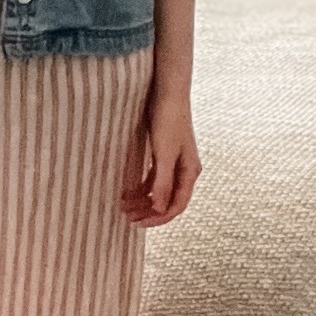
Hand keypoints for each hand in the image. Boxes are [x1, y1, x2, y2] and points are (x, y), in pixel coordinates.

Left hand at [120, 81, 200, 226]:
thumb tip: (160, 208)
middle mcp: (185, 170)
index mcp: (190, 172)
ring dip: (144, 200)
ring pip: (160, 190)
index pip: (176, 205)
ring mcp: (175, 162)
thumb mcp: (164, 154)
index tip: (139, 224)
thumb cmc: (169, 119)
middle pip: (168, 200)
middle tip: (127, 216)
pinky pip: (154, 178)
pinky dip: (142, 187)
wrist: (168, 92)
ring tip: (125, 206)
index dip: (158, 218)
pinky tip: (129, 190)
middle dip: (148, 211)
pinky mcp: (164, 153)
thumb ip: (163, 182)